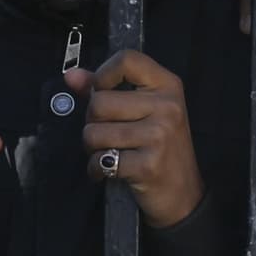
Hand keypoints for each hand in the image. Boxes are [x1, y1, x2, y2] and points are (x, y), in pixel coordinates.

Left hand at [76, 50, 202, 231]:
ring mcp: (159, 136)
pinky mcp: (148, 165)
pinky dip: (97, 169)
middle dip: (92, 122)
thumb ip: (106, 89)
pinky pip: (100, 160)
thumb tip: (71, 76)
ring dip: (93, 148)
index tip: (102, 91)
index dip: (103, 75)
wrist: (184, 195)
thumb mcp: (143, 111)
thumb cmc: (160, 148)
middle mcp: (167, 107)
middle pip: (100, 101)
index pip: (126, 60)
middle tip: (107, 134)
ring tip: (109, 152)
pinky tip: (110, 170)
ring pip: (93, 132)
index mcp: (167, 86)